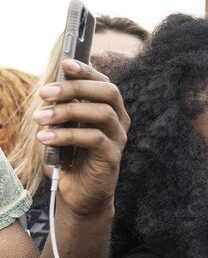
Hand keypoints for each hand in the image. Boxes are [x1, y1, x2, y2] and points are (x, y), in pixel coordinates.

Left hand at [36, 61, 128, 217]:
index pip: (104, 82)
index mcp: (109, 110)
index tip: (66, 63)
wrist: (79, 194)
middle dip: (75, 88)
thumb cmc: (70, 158)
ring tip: (40, 117)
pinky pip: (93, 139)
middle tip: (44, 92)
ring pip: (101, 113)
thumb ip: (62, 110)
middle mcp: (119, 121)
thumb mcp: (63, 129)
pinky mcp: (112, 157)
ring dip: (67, 111)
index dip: (87, 71)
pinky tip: (44, 137)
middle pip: (108, 92)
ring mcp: (118, 138)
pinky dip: (66, 135)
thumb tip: (48, 90)